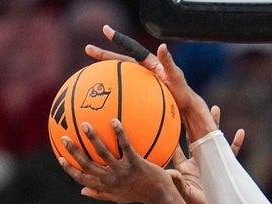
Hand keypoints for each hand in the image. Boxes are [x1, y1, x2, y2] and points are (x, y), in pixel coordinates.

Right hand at [58, 119, 173, 203]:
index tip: (59, 158)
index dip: (69, 169)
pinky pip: (126, 145)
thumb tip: (82, 191)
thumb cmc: (139, 195)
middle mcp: (111, 179)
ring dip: (92, 138)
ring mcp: (123, 171)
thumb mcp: (118, 198)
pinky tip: (114, 120)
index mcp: (105, 186)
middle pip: (87, 164)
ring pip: (103, 153)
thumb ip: (100, 194)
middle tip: (64, 137)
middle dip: (74, 151)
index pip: (82, 178)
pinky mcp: (136, 163)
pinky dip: (120, 133)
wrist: (160, 196)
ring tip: (85, 124)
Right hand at [87, 27, 216, 140]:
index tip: (105, 31)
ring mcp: (140, 80)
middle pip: (119, 59)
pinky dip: (113, 90)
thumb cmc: (181, 91)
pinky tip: (103, 97)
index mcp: (148, 62)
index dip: (119, 39)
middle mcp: (142, 68)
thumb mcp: (176, 76)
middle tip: (87, 48)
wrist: (184, 104)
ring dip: (105, 72)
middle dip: (104, 54)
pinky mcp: (139, 90)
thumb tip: (162, 46)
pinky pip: (123, 88)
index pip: (131, 48)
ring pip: (119, 74)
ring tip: (89, 71)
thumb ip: (169, 61)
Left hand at [168, 105, 244, 203]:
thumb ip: (178, 183)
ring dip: (215, 125)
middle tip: (190, 105)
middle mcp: (198, 162)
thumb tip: (168, 173)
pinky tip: (240, 131)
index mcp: (186, 167)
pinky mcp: (225, 169)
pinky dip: (236, 143)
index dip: (171, 134)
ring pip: (213, 140)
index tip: (167, 118)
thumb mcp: (187, 195)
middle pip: (195, 137)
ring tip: (216, 108)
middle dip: (193, 121)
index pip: (176, 147)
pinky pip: (232, 153)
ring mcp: (212, 164)